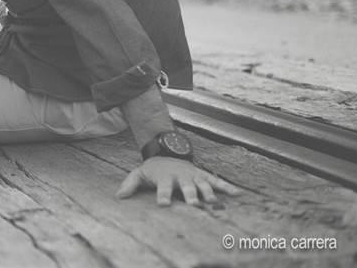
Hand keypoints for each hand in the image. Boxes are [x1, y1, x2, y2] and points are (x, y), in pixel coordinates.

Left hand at [117, 157, 239, 205]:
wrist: (167, 152)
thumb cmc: (153, 169)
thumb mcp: (139, 173)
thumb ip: (130, 184)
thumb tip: (119, 196)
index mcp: (165, 177)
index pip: (163, 188)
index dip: (163, 195)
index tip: (163, 204)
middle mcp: (181, 176)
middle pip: (187, 187)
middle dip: (190, 195)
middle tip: (194, 204)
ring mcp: (193, 176)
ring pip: (203, 185)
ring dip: (208, 194)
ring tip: (214, 203)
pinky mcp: (203, 176)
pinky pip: (217, 181)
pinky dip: (227, 187)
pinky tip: (238, 194)